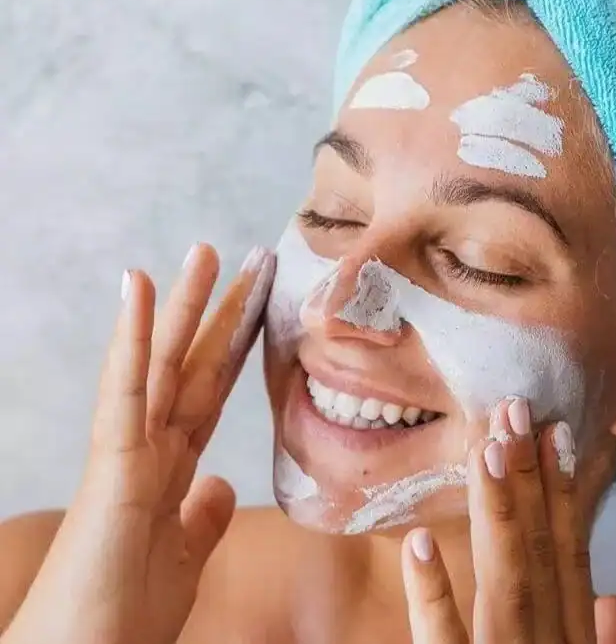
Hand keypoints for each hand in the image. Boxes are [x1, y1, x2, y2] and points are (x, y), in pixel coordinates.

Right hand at [3, 244, 275, 643]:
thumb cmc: (121, 622)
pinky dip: (131, 338)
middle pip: (194, 365)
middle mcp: (150, 450)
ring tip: (204, 252)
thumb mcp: (182, 560)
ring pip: (160, 364)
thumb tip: (219, 483)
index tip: (261, 303)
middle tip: (250, 257)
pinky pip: (126, 392)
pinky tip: (138, 289)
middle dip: (223, 311)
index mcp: (170, 470)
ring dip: (181, 305)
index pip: (211, 390)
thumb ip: (201, 516)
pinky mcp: (111, 468)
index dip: (237, 346)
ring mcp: (128, 454)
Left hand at [401, 397, 615, 643]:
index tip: (557, 432)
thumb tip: (611, 596)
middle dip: (529, 477)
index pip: (571, 557)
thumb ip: (596, 641)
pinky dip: (432, 593)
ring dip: (501, 511)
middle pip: (539, 552)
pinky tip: (419, 540)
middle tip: (515, 410)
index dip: (564, 493)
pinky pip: (442, 642)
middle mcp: (548, 643)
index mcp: (572, 639)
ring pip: (507, 580)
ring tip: (488, 449)